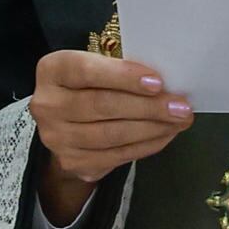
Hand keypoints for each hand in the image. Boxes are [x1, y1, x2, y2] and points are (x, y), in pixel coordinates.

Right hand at [29, 50, 193, 219]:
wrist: (67, 122)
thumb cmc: (92, 83)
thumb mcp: (97, 65)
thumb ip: (121, 69)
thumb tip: (167, 83)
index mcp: (52, 70)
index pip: (86, 71)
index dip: (123, 76)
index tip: (158, 82)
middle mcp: (46, 105)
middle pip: (101, 106)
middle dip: (147, 107)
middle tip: (181, 106)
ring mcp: (56, 138)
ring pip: (110, 135)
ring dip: (152, 129)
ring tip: (179, 121)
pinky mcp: (72, 163)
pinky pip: (115, 156)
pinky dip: (145, 146)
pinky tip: (165, 135)